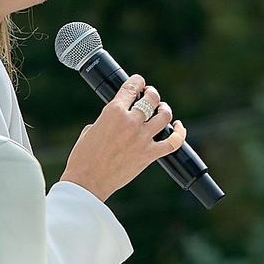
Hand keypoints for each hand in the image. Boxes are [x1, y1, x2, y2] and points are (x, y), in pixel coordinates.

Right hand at [59, 72, 184, 202]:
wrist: (87, 182)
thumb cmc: (83, 158)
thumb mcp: (90, 130)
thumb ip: (107, 120)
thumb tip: (118, 119)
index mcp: (112, 112)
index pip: (131, 88)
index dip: (138, 81)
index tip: (139, 82)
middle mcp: (130, 122)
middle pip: (151, 99)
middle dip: (152, 94)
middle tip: (150, 95)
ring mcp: (142, 138)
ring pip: (164, 116)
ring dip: (164, 109)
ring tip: (162, 109)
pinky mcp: (149, 155)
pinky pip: (173, 142)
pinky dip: (179, 133)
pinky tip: (178, 127)